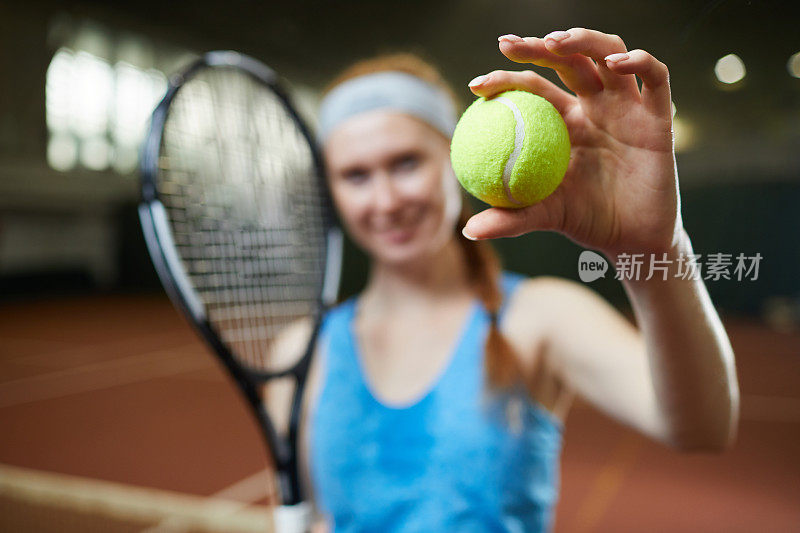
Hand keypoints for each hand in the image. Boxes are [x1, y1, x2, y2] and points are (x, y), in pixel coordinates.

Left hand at [462, 28, 683, 257]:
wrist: (633, 240)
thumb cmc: (586, 221)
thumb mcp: (544, 216)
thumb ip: (510, 218)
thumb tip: (469, 230)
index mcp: (564, 121)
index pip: (534, 87)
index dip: (506, 78)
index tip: (476, 86)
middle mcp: (594, 106)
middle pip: (568, 59)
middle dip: (538, 45)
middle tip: (507, 45)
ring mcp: (627, 107)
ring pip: (610, 54)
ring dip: (585, 40)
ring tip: (557, 42)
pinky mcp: (659, 118)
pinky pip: (656, 79)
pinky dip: (640, 61)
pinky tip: (617, 63)